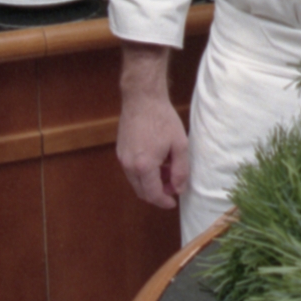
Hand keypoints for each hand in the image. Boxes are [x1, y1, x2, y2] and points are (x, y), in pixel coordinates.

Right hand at [116, 42, 188, 208]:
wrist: (142, 98)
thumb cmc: (163, 119)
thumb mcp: (179, 145)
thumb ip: (180, 170)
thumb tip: (179, 189)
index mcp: (144, 166)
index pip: (153, 194)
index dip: (164, 201)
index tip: (173, 202)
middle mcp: (128, 165)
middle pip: (141, 191)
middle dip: (158, 193)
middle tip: (173, 186)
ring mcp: (121, 158)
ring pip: (136, 181)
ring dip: (151, 183)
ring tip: (167, 171)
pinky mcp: (119, 151)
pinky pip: (131, 170)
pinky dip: (143, 173)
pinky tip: (157, 162)